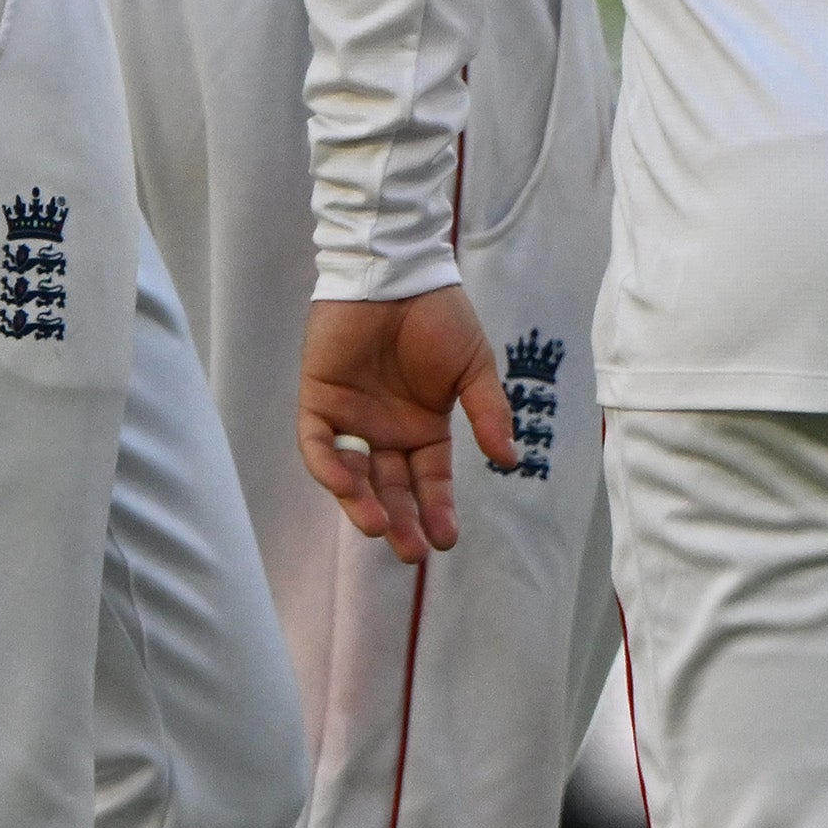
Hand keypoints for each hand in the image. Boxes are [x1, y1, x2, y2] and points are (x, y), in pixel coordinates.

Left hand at [301, 286, 512, 568]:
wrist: (398, 274)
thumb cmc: (440, 317)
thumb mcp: (474, 368)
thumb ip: (488, 413)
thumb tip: (508, 461)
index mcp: (424, 426)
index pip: (430, 480)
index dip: (438, 509)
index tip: (447, 539)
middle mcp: (386, 431)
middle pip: (392, 488)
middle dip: (402, 522)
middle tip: (412, 553)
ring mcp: (351, 420)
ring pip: (354, 476)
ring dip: (365, 505)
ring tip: (381, 529)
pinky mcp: (319, 403)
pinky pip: (319, 446)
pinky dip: (332, 468)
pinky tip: (351, 486)